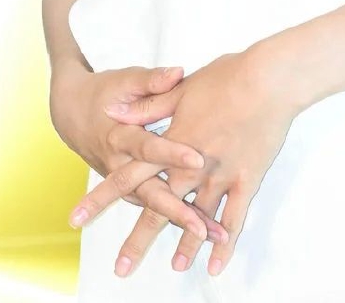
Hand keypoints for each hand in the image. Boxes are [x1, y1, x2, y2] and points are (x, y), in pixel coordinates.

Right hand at [51, 61, 228, 247]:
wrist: (71, 112)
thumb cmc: (104, 92)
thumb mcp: (125, 80)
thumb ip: (152, 81)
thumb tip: (178, 72)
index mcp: (120, 135)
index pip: (148, 147)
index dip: (171, 153)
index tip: (198, 160)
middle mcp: (119, 164)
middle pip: (150, 191)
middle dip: (176, 210)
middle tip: (203, 226)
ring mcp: (123, 180)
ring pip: (152, 206)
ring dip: (179, 221)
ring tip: (211, 235)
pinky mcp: (128, 187)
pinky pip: (150, 206)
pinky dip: (172, 218)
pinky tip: (198, 230)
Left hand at [71, 47, 298, 279]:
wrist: (268, 78)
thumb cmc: (226, 76)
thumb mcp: (182, 89)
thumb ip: (149, 106)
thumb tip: (117, 115)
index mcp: (170, 143)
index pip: (128, 176)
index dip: (101, 197)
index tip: (77, 218)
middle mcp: (191, 166)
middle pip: (158, 208)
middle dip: (138, 240)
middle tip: (121, 268)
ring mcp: (220, 175)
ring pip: (196, 218)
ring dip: (184, 244)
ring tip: (175, 267)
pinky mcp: (246, 179)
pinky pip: (234, 218)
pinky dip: (225, 242)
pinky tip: (217, 263)